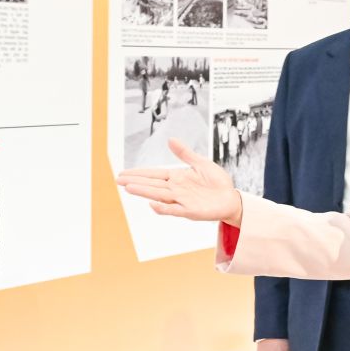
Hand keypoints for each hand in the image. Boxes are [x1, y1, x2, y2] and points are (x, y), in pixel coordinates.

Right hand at [117, 138, 242, 224]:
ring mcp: (182, 200)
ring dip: (144, 192)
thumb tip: (170, 140)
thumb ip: (185, 153)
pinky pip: (175, 210)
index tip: (123, 172)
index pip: (154, 174)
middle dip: (135, 182)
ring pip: (159, 195)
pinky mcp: (191, 210)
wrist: (231, 198)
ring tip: (129, 187)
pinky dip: (164, 208)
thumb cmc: (217, 182)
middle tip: (118, 179)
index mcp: (177, 178)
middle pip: (152, 185)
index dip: (139, 173)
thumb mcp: (201, 163)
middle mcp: (176, 189)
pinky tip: (152, 204)